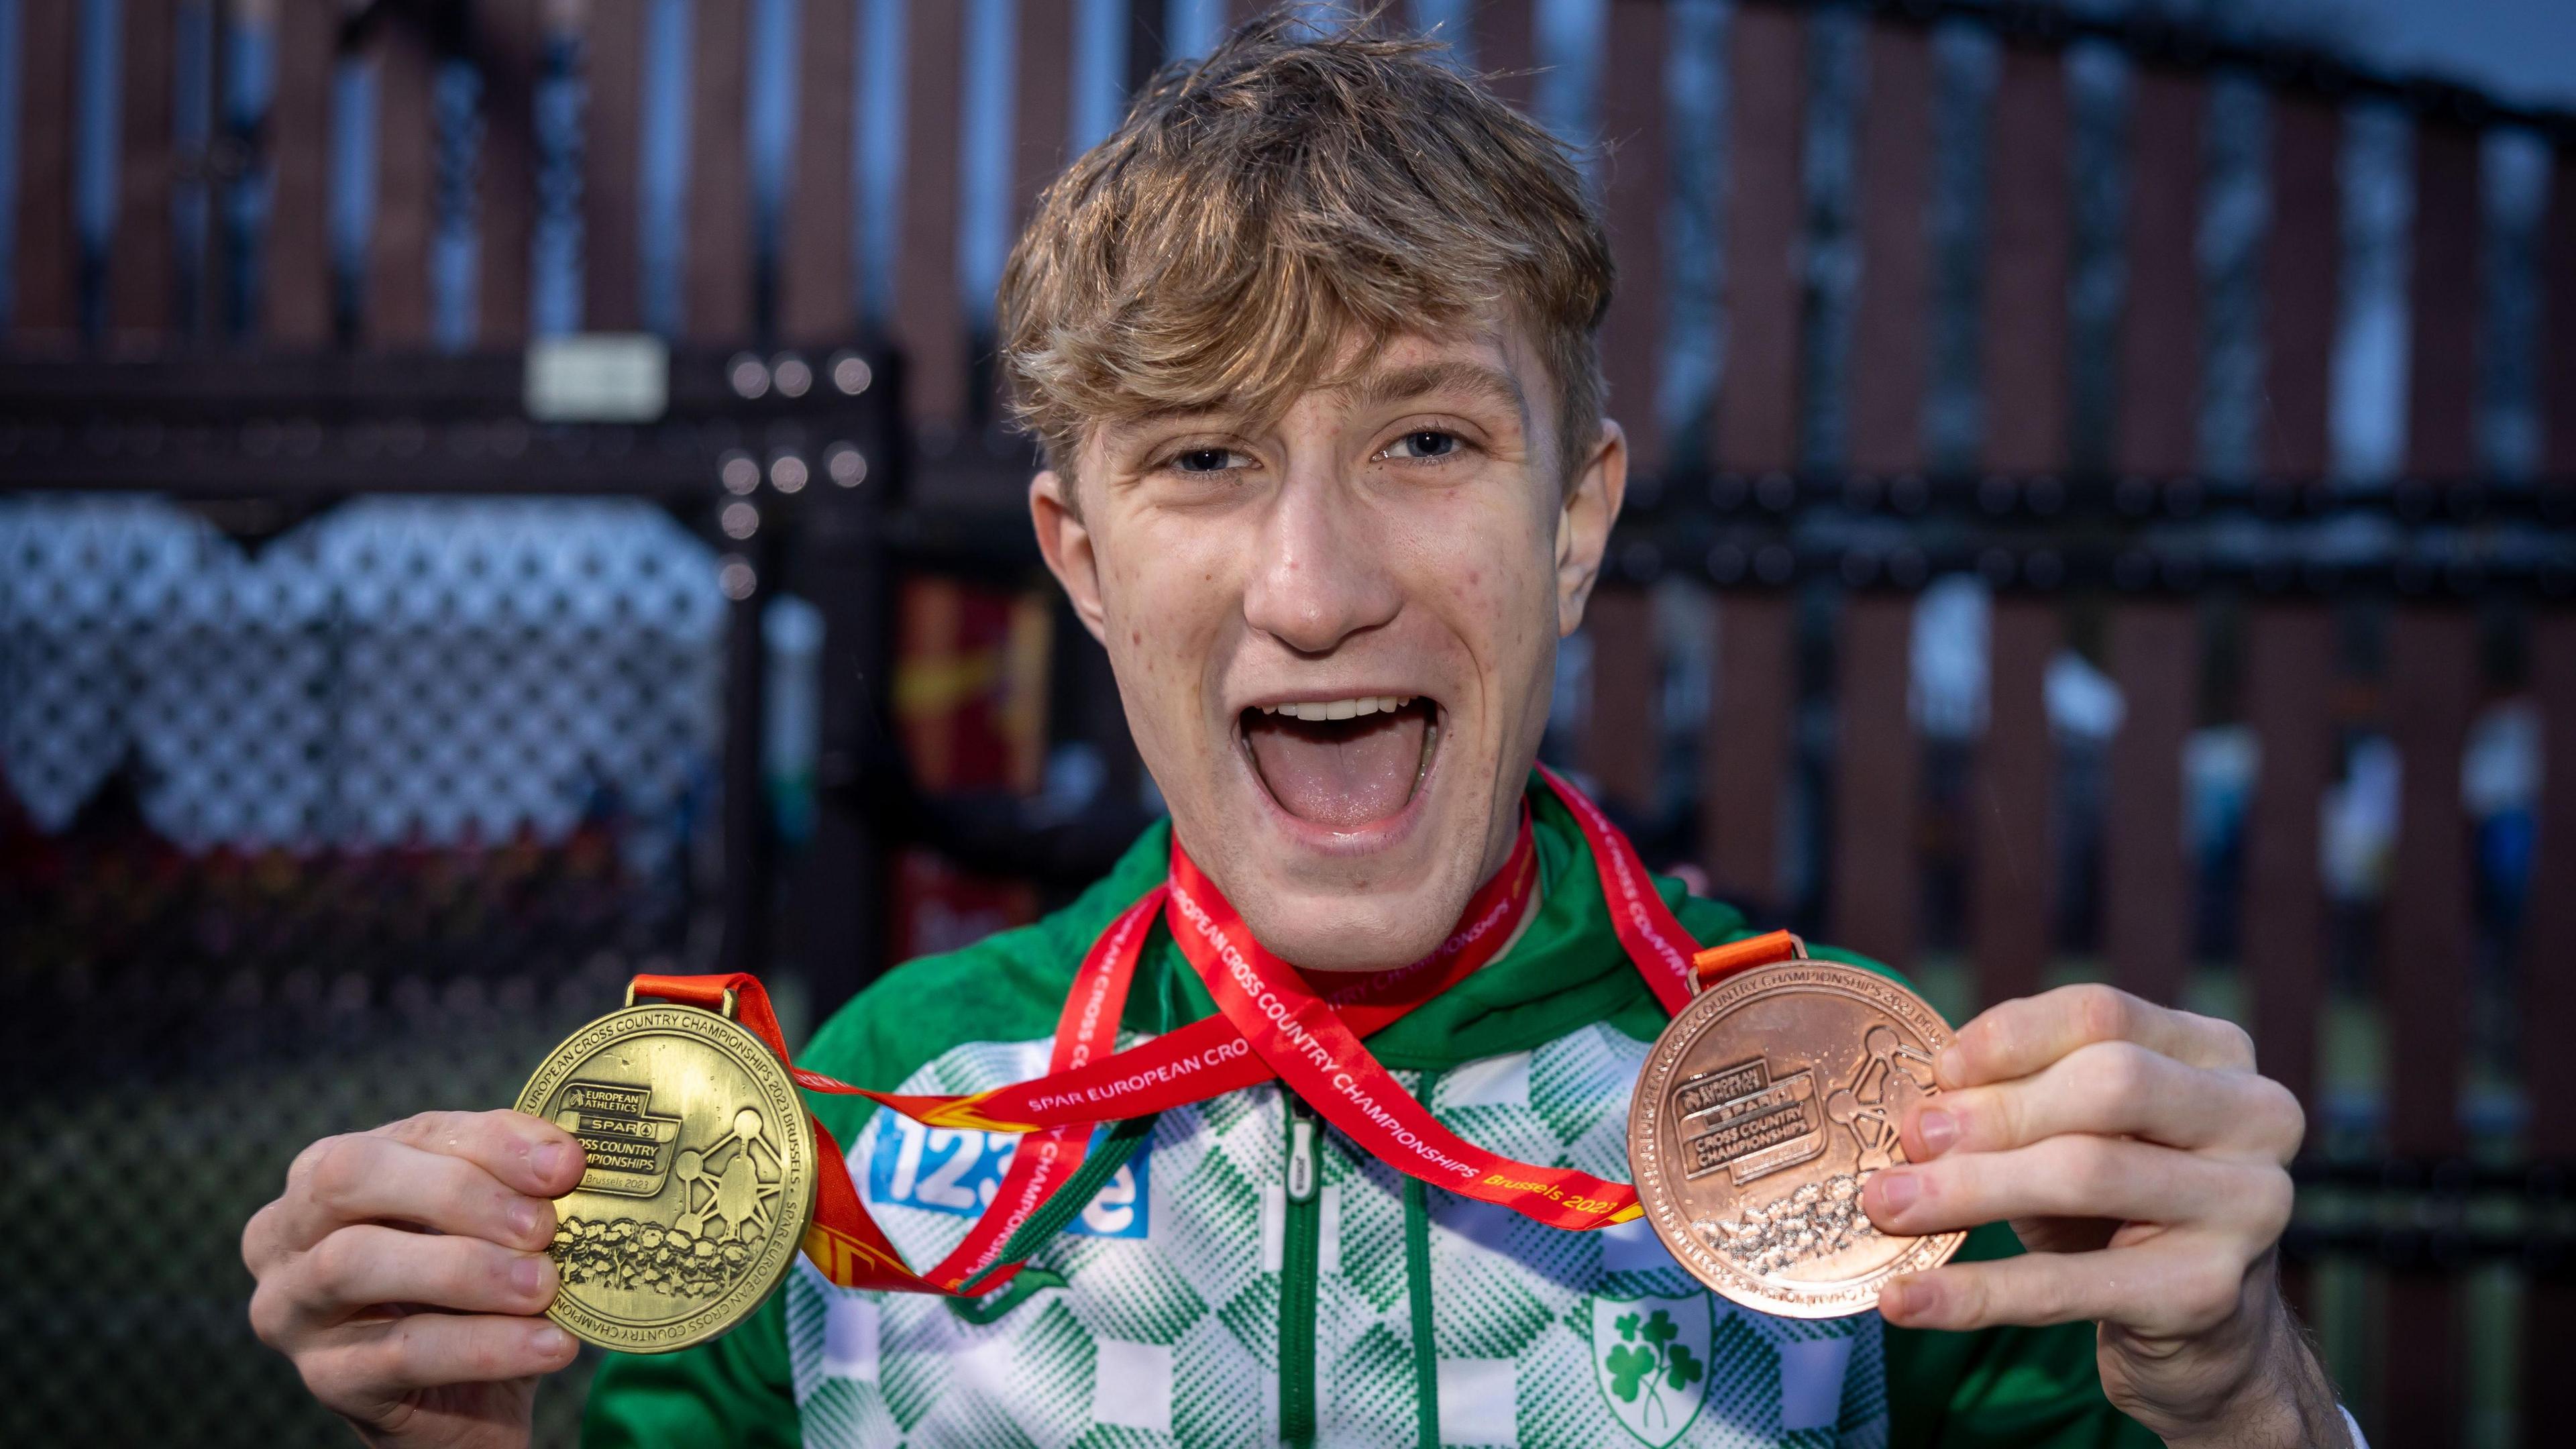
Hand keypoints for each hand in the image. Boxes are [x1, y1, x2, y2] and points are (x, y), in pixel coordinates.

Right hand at [244, 1110, 587, 1447]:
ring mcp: (292, 1308)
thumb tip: (564, 1157)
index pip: (410, 1133)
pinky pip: (401, 1354)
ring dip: (466, 1270)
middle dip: (458, 1193)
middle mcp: (287, 1232)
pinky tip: (548, 1344)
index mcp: (328, 1172)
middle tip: (542, 1225)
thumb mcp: (488, 1224)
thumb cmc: (474, 1292)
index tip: (566, 1165)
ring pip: (355, 1263)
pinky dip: (485, 1346)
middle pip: (351, 1179)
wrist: (465, 1401)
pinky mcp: (325, 1378)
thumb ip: (512, 1183)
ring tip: (545, 1286)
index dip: (492, 1142)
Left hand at [1858, 985, 2348, 1447]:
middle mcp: (2253, 1118)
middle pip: (2107, 1085)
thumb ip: (2018, 1098)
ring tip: (1885, 1205)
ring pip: (2086, 1174)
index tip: (1938, 1069)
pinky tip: (1906, 1301)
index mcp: (2216, 1055)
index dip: (2010, 1036)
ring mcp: (2247, 1206)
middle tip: (1910, 1139)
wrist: (2208, 1335)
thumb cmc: (2120, 1207)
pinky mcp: (2208, 1293)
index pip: (2103, 1015)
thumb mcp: (2078, 1134)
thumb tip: (1918, 1103)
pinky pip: (2067, 1287)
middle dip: (1994, 1112)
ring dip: (1968, 1191)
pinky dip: (1975, 1294)